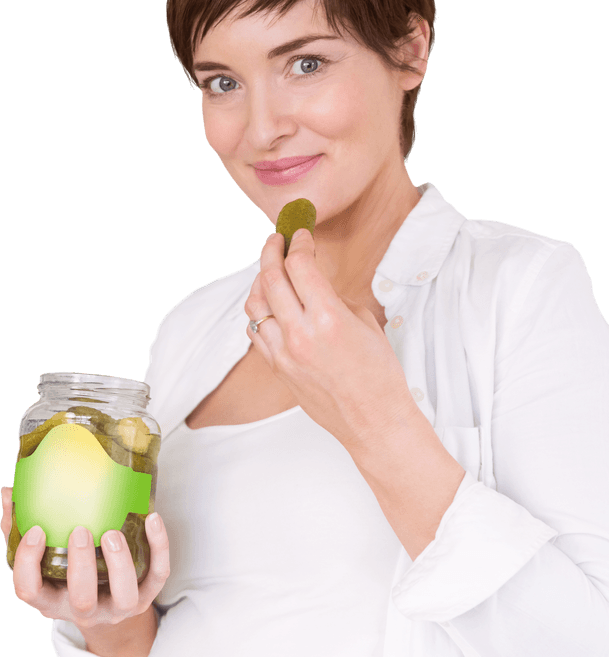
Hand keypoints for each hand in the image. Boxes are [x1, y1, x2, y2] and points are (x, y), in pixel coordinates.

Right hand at [1, 485, 169, 627]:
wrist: (105, 604)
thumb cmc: (65, 574)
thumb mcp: (41, 559)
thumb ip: (20, 528)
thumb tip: (8, 492)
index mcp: (51, 599)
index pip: (30, 591)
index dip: (29, 564)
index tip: (37, 530)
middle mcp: (83, 610)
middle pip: (82, 600)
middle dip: (82, 566)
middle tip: (81, 530)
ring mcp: (116, 608)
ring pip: (124, 598)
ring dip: (120, 564)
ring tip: (112, 532)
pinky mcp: (145, 597)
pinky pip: (157, 576)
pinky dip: (158, 548)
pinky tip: (152, 519)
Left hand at [244, 228, 416, 457]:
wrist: (374, 420)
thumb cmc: (379, 374)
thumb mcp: (364, 323)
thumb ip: (334, 298)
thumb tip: (312, 283)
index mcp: (328, 317)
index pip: (299, 264)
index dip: (298, 242)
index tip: (301, 235)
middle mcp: (300, 334)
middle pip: (270, 278)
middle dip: (271, 251)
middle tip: (276, 240)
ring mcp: (284, 354)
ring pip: (254, 304)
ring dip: (260, 281)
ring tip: (271, 271)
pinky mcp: (278, 369)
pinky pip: (256, 332)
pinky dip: (259, 313)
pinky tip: (270, 306)